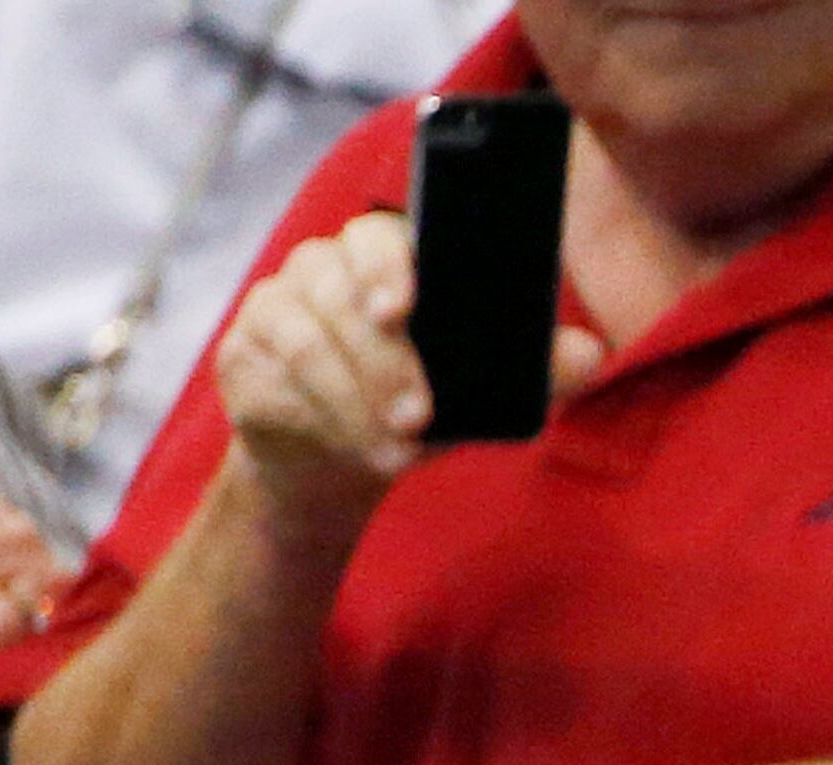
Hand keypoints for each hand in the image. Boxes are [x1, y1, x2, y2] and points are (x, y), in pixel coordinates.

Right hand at [214, 211, 604, 542]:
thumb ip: (535, 370)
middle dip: (380, 363)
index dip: (386, 268)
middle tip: (416, 417)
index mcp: (383, 257)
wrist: (346, 459)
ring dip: (353, 404)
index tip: (400, 309)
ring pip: (303, 345)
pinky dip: (315, 422)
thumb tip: (592, 353)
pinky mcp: (240, 358)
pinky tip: (348, 449)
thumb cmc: (423, 404)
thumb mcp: (482, 391)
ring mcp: (273, 309)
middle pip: (335, 295)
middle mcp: (320, 270)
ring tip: (392, 450)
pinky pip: (269, 383)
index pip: (376, 237)